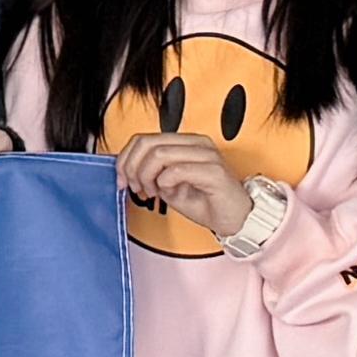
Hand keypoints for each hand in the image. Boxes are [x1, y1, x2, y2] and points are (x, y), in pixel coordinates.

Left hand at [115, 129, 252, 237]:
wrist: (235, 218)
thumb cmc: (204, 201)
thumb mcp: (168, 185)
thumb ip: (150, 172)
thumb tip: (125, 170)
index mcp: (185, 142)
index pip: (144, 139)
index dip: (125, 158)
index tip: (121, 179)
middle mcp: (197, 143)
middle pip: (148, 144)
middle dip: (132, 168)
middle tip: (135, 187)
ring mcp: (207, 155)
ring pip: (159, 155)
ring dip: (147, 177)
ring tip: (152, 192)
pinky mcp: (213, 171)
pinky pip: (176, 171)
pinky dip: (165, 184)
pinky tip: (169, 193)